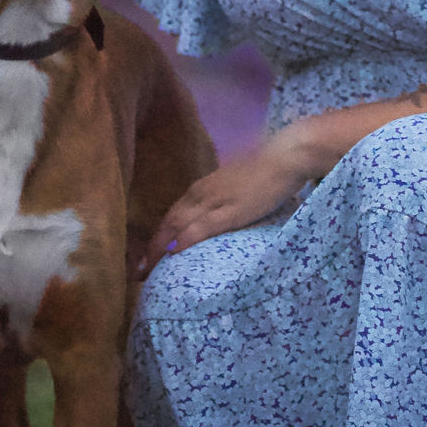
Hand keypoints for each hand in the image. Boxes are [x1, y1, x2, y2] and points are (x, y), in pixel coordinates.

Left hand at [141, 131, 327, 271]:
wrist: (287, 155)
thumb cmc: (268, 167)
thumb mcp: (237, 184)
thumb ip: (224, 198)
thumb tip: (218, 214)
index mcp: (203, 187)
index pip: (172, 215)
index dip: (158, 236)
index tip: (148, 256)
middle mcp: (201, 193)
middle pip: (168, 223)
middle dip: (152, 247)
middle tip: (139, 271)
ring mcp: (214, 201)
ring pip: (177, 227)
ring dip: (160, 249)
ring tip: (148, 270)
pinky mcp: (230, 211)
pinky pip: (200, 229)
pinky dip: (183, 241)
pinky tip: (173, 254)